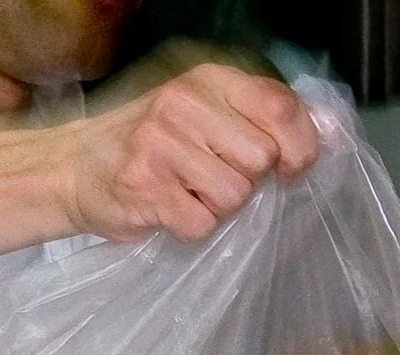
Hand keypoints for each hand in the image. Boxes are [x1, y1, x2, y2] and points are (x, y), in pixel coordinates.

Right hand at [59, 63, 320, 242]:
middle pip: (261, 159)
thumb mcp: (204, 112)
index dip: (299, 146)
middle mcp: (183, 103)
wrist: (73, 167)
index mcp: (207, 80)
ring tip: (186, 192)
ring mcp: (160, 144)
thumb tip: (326, 138)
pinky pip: (201, 224)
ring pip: (234, 196)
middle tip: (211, 177)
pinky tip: (168, 210)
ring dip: (217, 207)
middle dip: (246, 180)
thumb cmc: (152, 145)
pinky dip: (190, 228)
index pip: (280, 107)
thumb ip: (258, 118)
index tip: (290, 169)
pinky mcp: (145, 188)